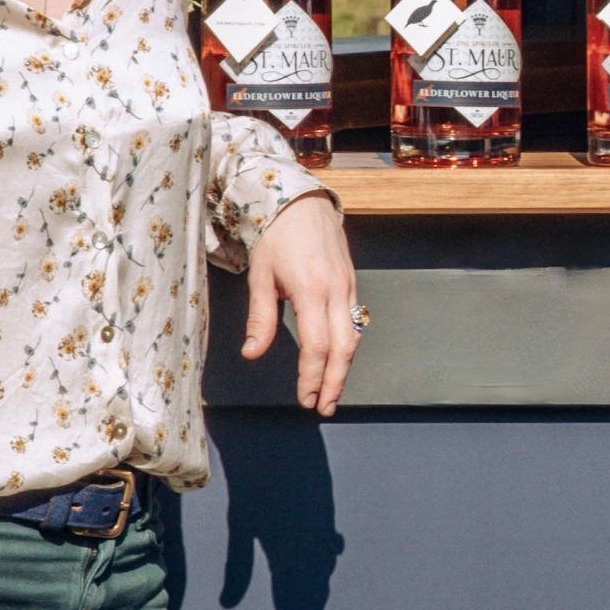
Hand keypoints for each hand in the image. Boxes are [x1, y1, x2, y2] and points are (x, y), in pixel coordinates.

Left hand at [243, 190, 358, 414]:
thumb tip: (253, 354)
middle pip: (344, 348)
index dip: (312, 377)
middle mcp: (336, 291)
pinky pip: (355, 322)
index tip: (305, 399)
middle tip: (324, 407)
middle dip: (335, 382)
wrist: (303, 202)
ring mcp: (348, 286)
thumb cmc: (277, 236)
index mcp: (311, 290)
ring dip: (344, 368)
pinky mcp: (352, 283)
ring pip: (354, 337)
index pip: (317, 347)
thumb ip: (261, 317)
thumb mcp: (261, 275)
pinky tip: (337, 361)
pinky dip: (348, 347)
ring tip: (331, 392)